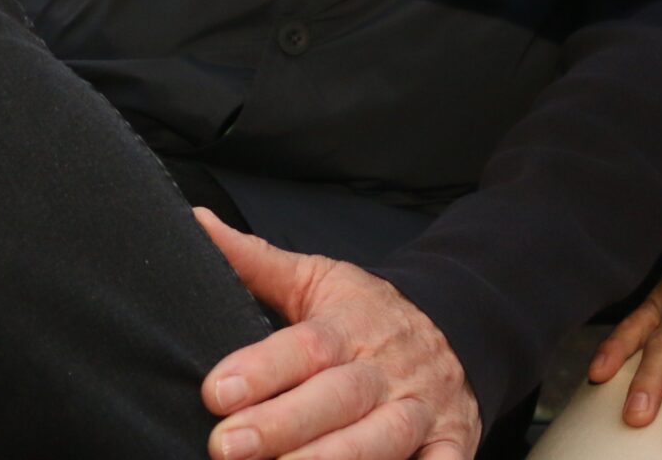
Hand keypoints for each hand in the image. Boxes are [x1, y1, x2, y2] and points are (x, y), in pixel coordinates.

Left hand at [195, 209, 478, 459]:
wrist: (466, 324)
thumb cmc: (373, 312)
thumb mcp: (320, 279)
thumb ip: (256, 261)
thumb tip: (195, 223)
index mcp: (353, 324)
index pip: (308, 345)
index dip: (262, 369)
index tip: (215, 391)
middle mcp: (388, 368)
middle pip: (339, 396)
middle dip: (284, 424)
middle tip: (226, 447)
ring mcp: (423, 408)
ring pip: (384, 438)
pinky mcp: (451, 442)